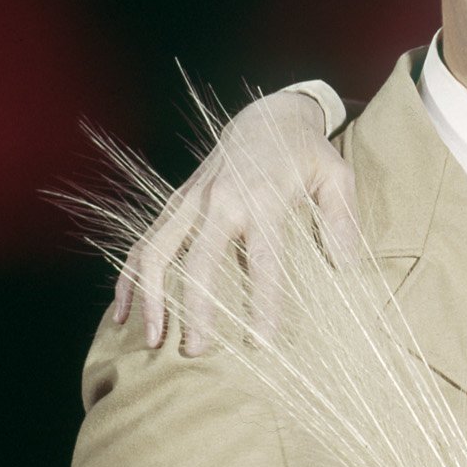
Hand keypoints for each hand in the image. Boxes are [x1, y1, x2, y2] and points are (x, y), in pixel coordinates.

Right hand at [113, 89, 359, 353]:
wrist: (268, 115)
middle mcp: (220, 201)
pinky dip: (129, 276)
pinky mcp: (176, 203)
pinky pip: (144, 242)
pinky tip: (123, 313)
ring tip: (152, 339)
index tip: (261, 344)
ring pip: (156, 251)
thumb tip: (343, 268)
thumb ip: (342, 221)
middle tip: (195, 352)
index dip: (261, 305)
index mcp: (263, 199)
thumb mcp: (337, 176)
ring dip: (149, 296)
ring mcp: (191, 201)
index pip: (262, 262)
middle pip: (198, 262)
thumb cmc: (306, 153)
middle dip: (193, 309)